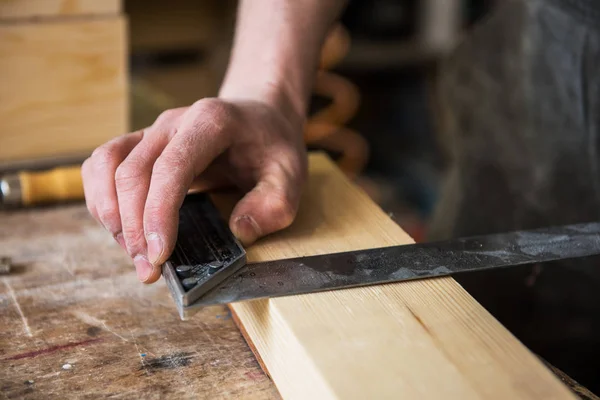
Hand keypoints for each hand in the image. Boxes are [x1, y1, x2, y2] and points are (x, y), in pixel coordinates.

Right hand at [82, 98, 306, 282]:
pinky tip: (120, 229)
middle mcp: (173, 122)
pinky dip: (102, 198)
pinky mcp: (140, 143)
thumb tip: (239, 232)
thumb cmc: (272, 147)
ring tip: (133, 254)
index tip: (159, 255)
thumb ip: (273, 205)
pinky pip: (103, 165)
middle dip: (134, 227)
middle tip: (149, 270)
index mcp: (211, 123)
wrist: (258, 117)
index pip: (171, 168)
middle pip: (132, 172)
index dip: (158, 213)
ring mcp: (152, 131)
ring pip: (106, 165)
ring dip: (111, 214)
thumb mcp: (291, 176)